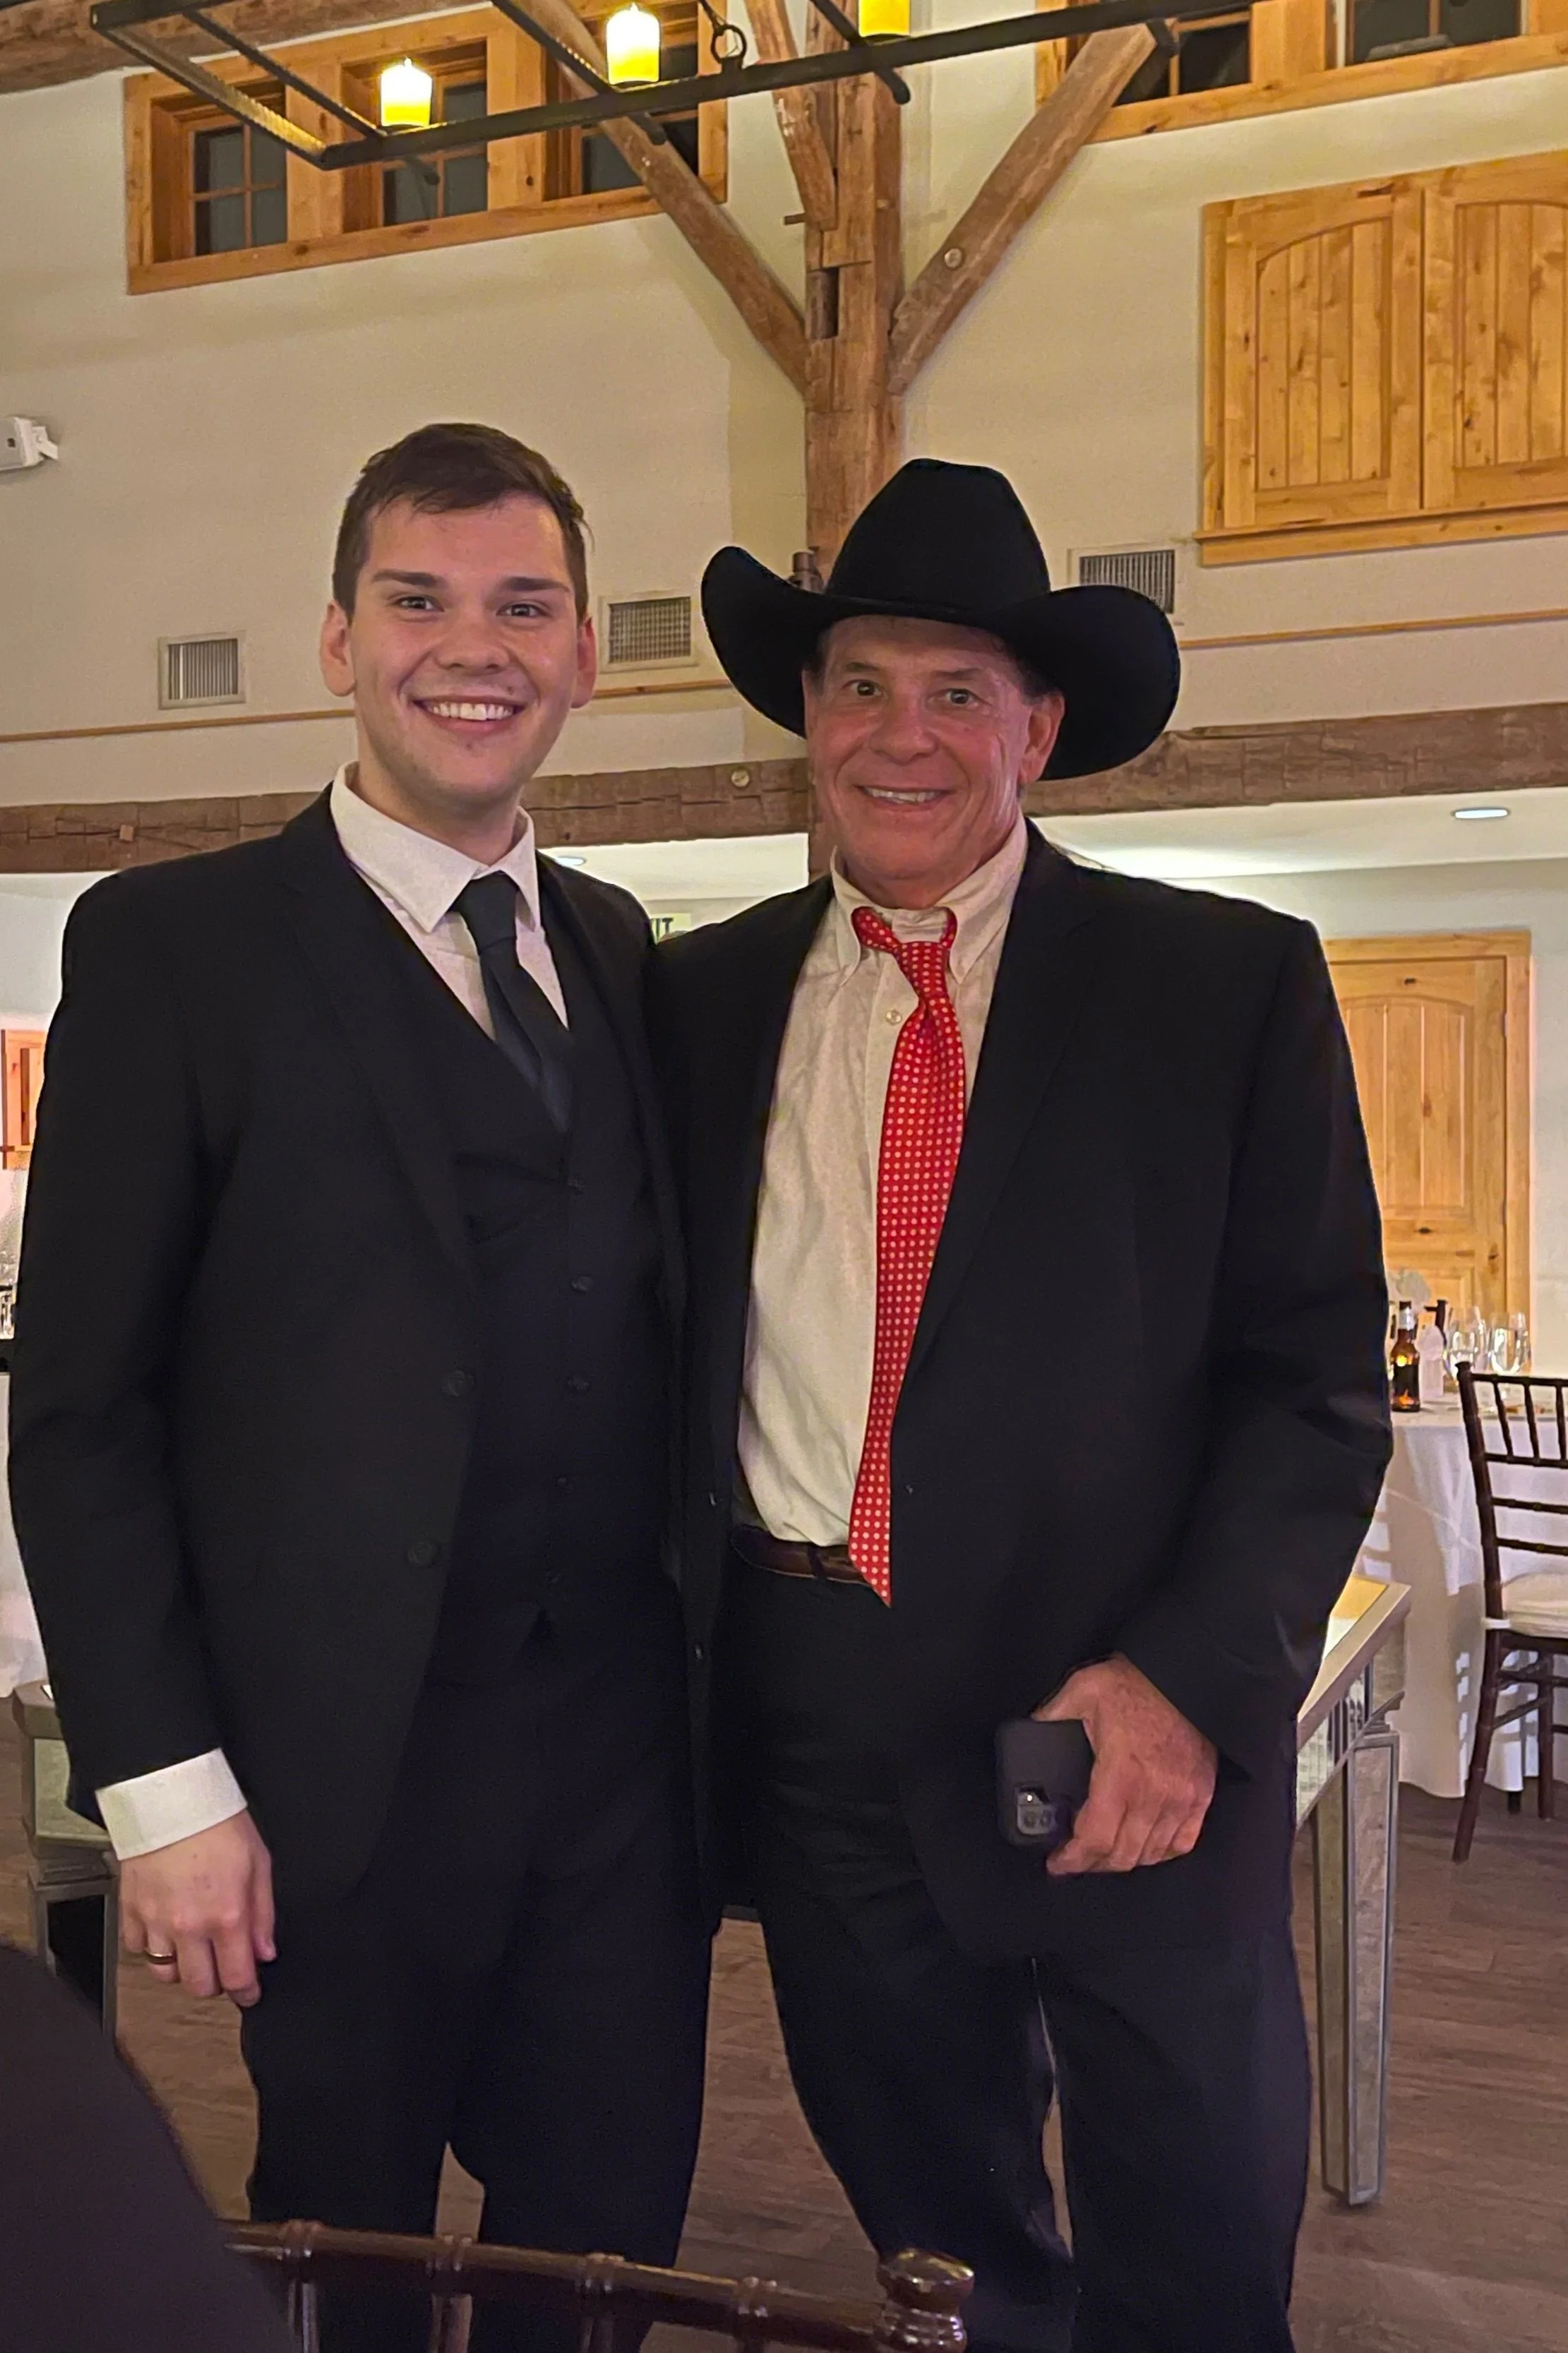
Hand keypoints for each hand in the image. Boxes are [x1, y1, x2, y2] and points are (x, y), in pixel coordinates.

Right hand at [120, 1810, 275, 2006]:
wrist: (171, 1797)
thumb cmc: (218, 1822)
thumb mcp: (259, 1863)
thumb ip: (263, 1914)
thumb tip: (265, 1952)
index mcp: (226, 1915)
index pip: (236, 1977)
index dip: (247, 1992)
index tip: (250, 1992)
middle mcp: (189, 1926)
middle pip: (199, 1985)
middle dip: (215, 1982)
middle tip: (222, 1965)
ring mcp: (155, 1921)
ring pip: (165, 1974)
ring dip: (182, 1967)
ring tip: (193, 1947)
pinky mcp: (130, 1910)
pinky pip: (137, 1949)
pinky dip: (151, 1946)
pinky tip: (164, 1930)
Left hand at [1034, 1656, 1215, 1876]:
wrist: (1184, 1674)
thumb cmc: (1135, 1683)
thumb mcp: (1081, 1691)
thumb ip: (1051, 1715)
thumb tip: (1028, 1731)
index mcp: (1120, 1774)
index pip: (1095, 1839)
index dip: (1072, 1860)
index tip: (1057, 1863)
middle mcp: (1153, 1795)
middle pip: (1121, 1855)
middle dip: (1092, 1864)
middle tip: (1074, 1859)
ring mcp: (1181, 1799)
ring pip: (1150, 1855)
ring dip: (1122, 1861)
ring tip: (1102, 1855)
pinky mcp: (1201, 1795)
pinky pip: (1182, 1842)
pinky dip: (1160, 1853)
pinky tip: (1143, 1848)